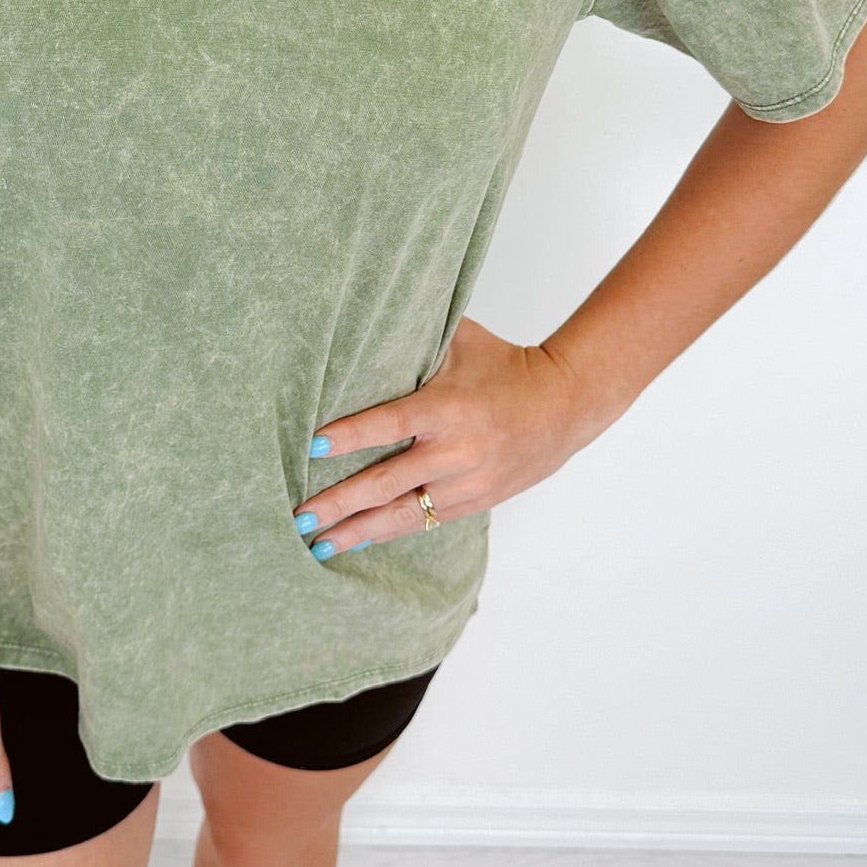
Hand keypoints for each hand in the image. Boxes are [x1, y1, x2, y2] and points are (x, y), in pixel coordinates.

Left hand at [292, 316, 606, 556]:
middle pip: (387, 482)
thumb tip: (362, 323)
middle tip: (300, 515)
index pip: (389, 424)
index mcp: (448, 408)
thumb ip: (416, 338)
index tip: (311, 447)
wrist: (566, 404)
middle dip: (340, 502)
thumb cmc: (507, 365)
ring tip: (319, 543)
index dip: (349, 436)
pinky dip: (390, 532)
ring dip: (358, 530)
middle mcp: (457, 450)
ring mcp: (468, 482)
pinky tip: (358, 541)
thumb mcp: (463, 341)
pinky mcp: (477, 501)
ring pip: (404, 513)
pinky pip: (426, 522)